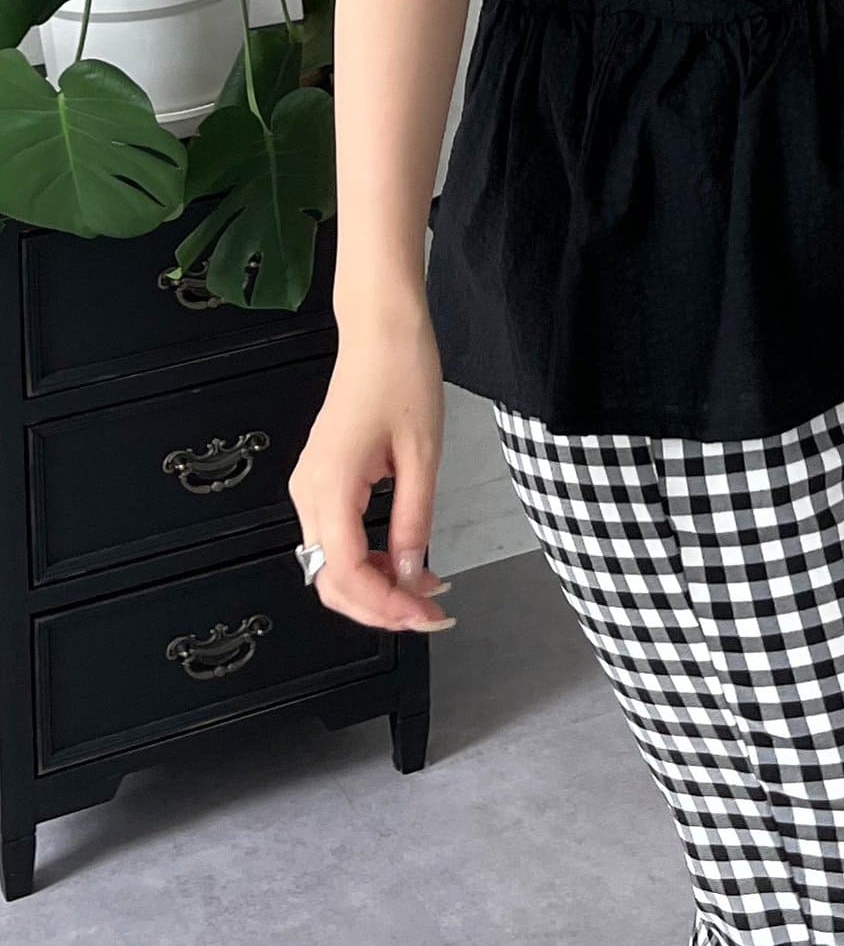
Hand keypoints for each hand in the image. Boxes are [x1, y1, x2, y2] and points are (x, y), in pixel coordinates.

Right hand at [287, 319, 453, 633]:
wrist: (381, 330)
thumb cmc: (403, 376)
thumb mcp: (422, 456)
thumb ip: (414, 521)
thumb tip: (412, 577)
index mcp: (329, 487)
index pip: (346, 574)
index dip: (387, 606)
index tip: (429, 614)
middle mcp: (308, 493)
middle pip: (330, 581)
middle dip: (380, 608)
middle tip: (433, 613)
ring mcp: (310, 487)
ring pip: (331, 565)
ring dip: (376, 588)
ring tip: (426, 592)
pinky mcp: (322, 481)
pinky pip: (336, 539)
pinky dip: (368, 562)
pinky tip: (405, 563)